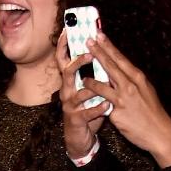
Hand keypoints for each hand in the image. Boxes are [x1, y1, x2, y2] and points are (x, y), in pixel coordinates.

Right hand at [55, 29, 110, 162]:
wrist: (80, 139)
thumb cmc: (88, 112)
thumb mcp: (91, 91)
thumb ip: (96, 76)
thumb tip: (105, 56)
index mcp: (70, 82)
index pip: (64, 59)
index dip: (64, 45)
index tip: (69, 31)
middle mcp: (67, 91)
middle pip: (68, 71)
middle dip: (79, 61)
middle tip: (90, 54)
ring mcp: (70, 106)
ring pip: (79, 92)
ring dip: (93, 88)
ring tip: (105, 84)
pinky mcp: (75, 120)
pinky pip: (87, 112)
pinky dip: (98, 108)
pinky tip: (107, 106)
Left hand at [84, 32, 170, 169]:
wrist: (159, 133)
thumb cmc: (152, 112)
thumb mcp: (145, 91)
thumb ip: (132, 81)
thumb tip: (121, 73)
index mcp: (137, 78)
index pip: (120, 58)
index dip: (108, 46)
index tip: (99, 36)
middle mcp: (129, 86)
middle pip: (110, 66)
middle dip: (97, 53)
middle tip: (87, 41)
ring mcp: (122, 100)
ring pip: (102, 86)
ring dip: (90, 82)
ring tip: (83, 78)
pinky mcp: (116, 115)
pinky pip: (104, 107)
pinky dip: (98, 105)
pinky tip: (91, 105)